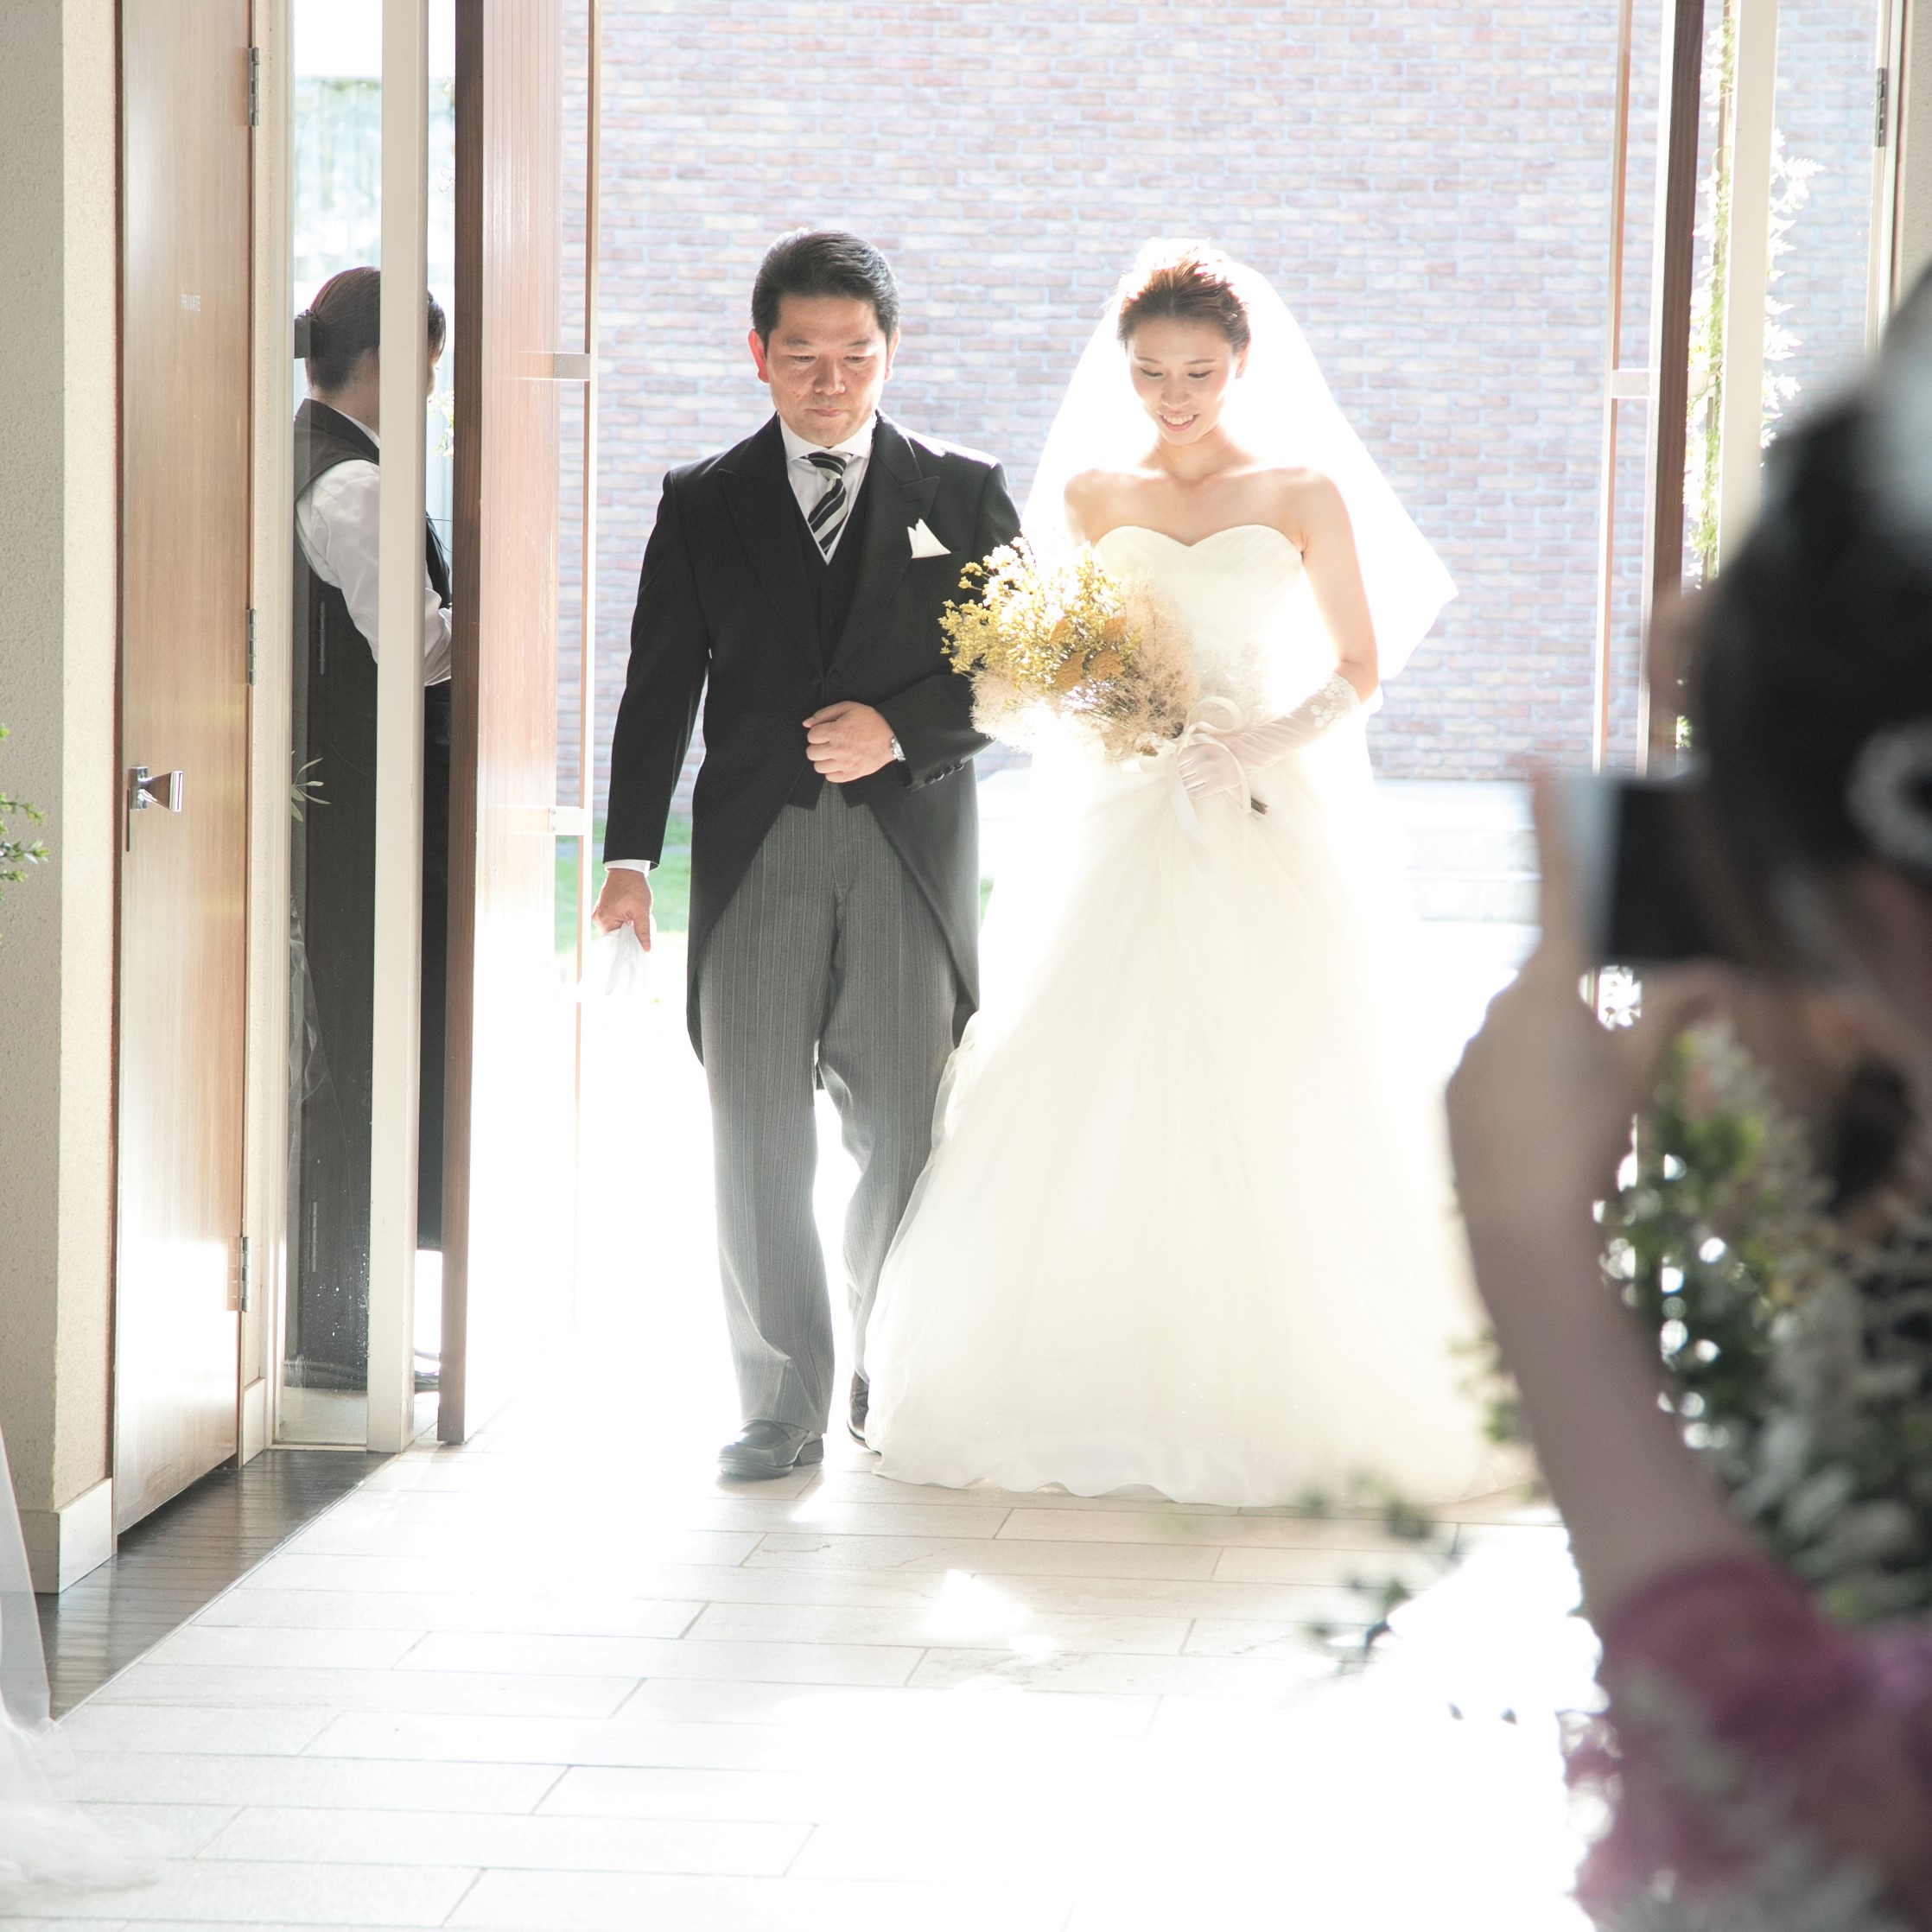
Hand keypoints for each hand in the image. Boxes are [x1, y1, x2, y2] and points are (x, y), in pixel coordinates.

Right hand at [591, 867, 652, 948]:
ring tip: (634, 918)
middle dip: (628, 934)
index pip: (616, 942)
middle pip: (615, 936)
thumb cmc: (634, 888)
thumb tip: (646, 949)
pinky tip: (630, 915)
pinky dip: (622, 921)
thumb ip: (643, 932)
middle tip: (639, 927)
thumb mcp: (642, 912)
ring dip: (625, 927)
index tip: (639, 944)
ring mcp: (598, 913)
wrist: (627, 869)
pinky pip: (612, 921)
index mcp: (605, 920)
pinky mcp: (601, 909)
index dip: (628, 944)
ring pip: (614, 929)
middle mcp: (597, 918)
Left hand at [804, 701, 894, 783]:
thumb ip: (825, 714)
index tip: (825, 732)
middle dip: (817, 746)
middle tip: (827, 743)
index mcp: (836, 732)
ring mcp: (845, 764)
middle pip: (811, 753)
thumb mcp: (848, 708)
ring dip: (823, 759)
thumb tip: (807, 723)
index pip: (811, 736)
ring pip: (818, 767)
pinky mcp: (852, 774)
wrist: (892, 737)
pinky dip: (832, 771)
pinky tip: (838, 763)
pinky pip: (830, 778)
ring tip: (832, 753)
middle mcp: (838, 749)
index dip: (817, 732)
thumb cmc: (872, 722)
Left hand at [1177, 734, 1246, 802]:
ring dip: (1189, 783)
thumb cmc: (1231, 746)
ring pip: (1187, 784)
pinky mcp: (1217, 785)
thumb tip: (1180, 753)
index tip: (1185, 765)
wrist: (1250, 753)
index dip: (1182, 763)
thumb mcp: (1212, 740)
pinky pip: (1195, 793)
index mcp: (1201, 748)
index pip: (1180, 759)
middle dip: (1185, 774)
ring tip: (1195, 781)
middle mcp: (1204, 761)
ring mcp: (1210, 774)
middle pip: (1182, 772)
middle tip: (1190, 774)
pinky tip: (1198, 788)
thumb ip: (1196, 745)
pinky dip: (1194, 792)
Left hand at [1447, 776, 1732, 1259]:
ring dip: (1553, 1067)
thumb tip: (1713, 975)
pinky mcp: (1452, 1088)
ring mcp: (1470, 1045)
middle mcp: (1501, 1001)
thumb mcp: (1638, 1073)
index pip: (1562, 886)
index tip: (1534, 759)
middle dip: (1585, 1020)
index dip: (1552, 821)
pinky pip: (1497, 1078)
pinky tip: (1536, 1140)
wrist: (1517, 1218)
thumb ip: (1672, 1015)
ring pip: (1526, 1039)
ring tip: (1569, 1127)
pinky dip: (1522, 1099)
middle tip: (1601, 1089)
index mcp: (1553, 984)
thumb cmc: (1586, 1138)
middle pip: (1556, 988)